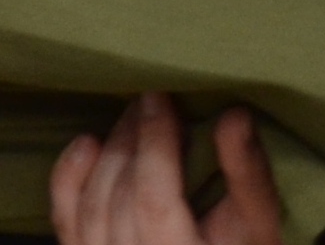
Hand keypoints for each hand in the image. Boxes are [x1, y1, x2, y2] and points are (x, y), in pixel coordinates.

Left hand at [53, 97, 280, 244]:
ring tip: (132, 119)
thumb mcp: (259, 226)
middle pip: (120, 199)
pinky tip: (87, 142)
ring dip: (109, 154)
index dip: (154, 146)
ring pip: (92, 207)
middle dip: (133, 143)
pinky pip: (66, 219)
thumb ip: (248, 175)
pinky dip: (69, 177)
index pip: (154, 202)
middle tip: (150, 102)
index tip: (158, 98)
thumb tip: (235, 115)